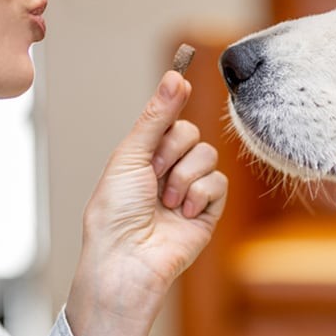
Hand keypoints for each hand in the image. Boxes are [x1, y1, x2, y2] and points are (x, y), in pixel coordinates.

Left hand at [66, 70, 227, 335]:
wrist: (127, 259)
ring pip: (208, 157)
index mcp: (143, 156)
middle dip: (172, 152)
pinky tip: (181, 214)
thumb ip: (156, 117)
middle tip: (153, 176)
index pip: (170, 120)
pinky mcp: (207, 212)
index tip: (180, 84)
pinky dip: (199, 196)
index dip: (171, 111)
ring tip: (165, 202)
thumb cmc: (115, 212)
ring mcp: (188, 191)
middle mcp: (167, 171)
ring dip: (184, 177)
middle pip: (192, 134)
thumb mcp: (129, 155)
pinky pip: (219, 184)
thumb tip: (176, 76)